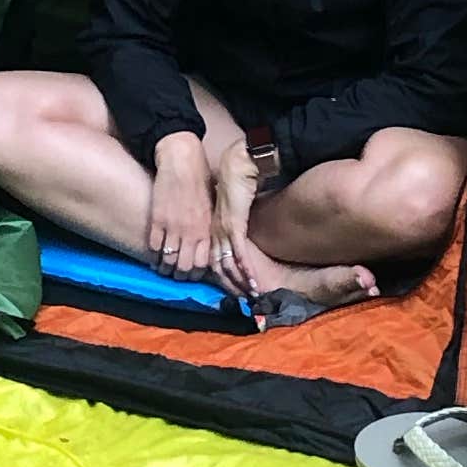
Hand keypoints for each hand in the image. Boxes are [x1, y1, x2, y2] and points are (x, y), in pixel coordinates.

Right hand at [147, 135, 216, 279]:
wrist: (181, 160)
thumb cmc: (199, 178)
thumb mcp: (211, 204)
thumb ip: (207, 224)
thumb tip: (206, 240)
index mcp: (206, 228)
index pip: (202, 264)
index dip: (195, 273)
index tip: (190, 273)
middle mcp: (191, 231)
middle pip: (184, 268)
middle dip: (179, 275)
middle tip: (175, 273)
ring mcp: (173, 227)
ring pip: (167, 260)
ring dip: (164, 267)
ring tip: (162, 267)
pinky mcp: (157, 219)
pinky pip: (153, 246)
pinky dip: (153, 253)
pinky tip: (153, 254)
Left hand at [209, 139, 263, 291]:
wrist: (238, 166)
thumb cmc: (236, 183)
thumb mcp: (233, 208)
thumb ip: (235, 221)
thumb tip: (241, 231)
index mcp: (213, 230)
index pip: (214, 260)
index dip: (223, 278)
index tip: (234, 290)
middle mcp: (215, 233)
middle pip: (219, 267)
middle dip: (231, 285)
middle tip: (243, 300)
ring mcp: (224, 231)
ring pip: (229, 265)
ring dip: (240, 282)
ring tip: (250, 295)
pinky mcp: (234, 227)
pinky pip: (239, 254)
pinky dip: (246, 270)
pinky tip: (252, 282)